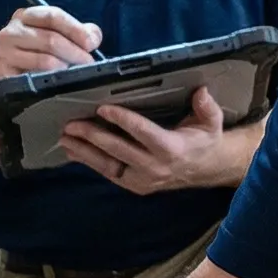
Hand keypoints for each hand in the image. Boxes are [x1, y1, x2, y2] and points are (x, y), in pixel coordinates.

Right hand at [0, 5, 99, 76]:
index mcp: (27, 15)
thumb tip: (93, 37)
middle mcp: (11, 30)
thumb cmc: (41, 54)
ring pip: (45, 59)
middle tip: (88, 63)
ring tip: (75, 73)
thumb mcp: (61, 37)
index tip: (91, 43)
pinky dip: (52, 77)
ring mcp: (5, 52)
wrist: (15, 78)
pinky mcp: (4, 72)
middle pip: (51, 38)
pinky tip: (59, 80)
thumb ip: (80, 32)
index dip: (75, 29)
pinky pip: (35, 75)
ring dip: (66, 67)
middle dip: (75, 52)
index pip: (53, 16)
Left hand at [58, 87, 250, 193]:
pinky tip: (73, 151)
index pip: (143, 133)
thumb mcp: (212, 122)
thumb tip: (202, 91)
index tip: (103, 108)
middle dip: (93, 136)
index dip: (123, 120)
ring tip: (65, 138)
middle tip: (73, 124)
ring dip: (84, 152)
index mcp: (172, 149)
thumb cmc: (205, 140)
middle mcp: (155, 167)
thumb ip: (207, 107)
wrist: (205, 169)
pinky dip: (89, 162)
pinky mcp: (134, 186)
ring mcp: (143, 180)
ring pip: (108, 165)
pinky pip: (109, 174)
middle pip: (119, 150)